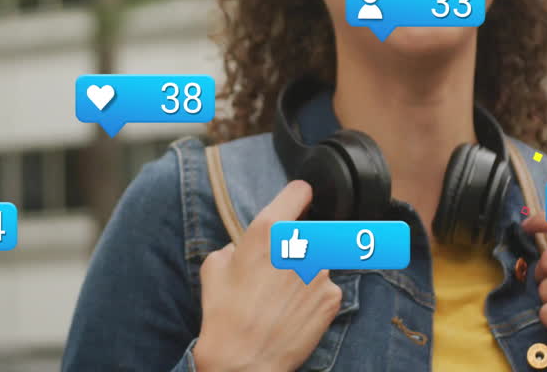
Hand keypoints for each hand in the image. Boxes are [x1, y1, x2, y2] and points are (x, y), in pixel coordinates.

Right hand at [194, 181, 341, 371]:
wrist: (244, 360)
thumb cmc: (224, 315)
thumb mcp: (214, 267)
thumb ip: (236, 244)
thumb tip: (245, 246)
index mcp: (269, 231)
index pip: (299, 192)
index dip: (297, 199)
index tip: (298, 205)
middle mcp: (300, 245)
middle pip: (309, 231)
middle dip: (298, 245)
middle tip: (279, 270)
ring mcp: (321, 271)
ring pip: (319, 260)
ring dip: (306, 272)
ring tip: (283, 298)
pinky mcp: (332, 297)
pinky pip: (326, 287)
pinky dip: (314, 296)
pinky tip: (295, 312)